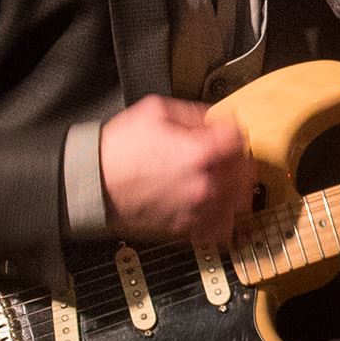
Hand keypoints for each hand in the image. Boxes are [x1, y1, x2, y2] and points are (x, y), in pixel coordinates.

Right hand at [99, 96, 255, 242]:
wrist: (92, 184)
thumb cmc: (117, 151)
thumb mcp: (155, 111)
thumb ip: (192, 114)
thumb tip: (211, 120)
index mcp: (201, 152)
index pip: (239, 138)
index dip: (232, 129)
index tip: (225, 130)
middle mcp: (205, 184)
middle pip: (246, 172)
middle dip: (238, 159)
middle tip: (228, 154)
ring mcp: (197, 210)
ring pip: (239, 203)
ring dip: (236, 189)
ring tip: (226, 181)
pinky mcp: (185, 229)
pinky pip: (220, 230)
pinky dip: (223, 219)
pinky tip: (216, 208)